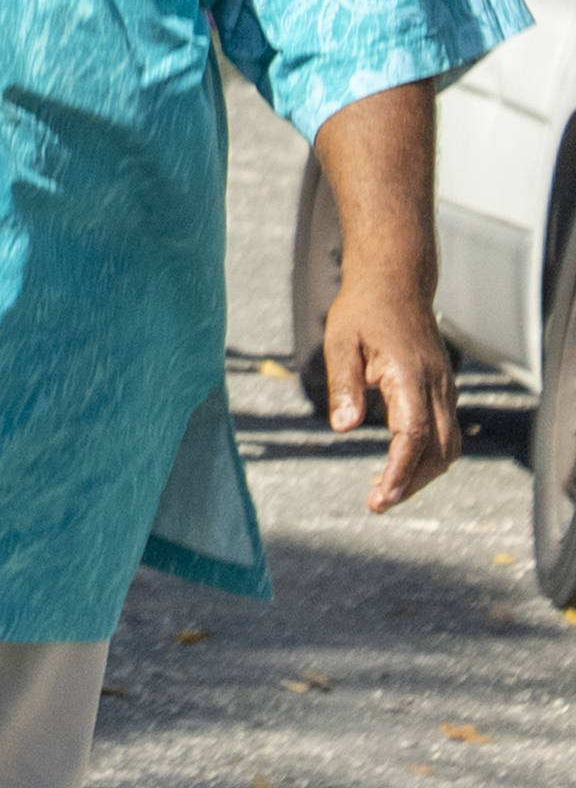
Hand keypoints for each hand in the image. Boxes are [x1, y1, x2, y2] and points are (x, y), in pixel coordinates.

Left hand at [319, 269, 459, 511]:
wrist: (395, 284)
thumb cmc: (361, 311)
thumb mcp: (339, 341)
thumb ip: (343, 385)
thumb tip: (343, 428)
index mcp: (410, 375)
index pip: (414, 434)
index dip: (401, 470)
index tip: (381, 497)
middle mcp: (436, 386)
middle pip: (438, 450)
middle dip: (412, 482)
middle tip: (377, 503)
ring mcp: (445, 389)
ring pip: (448, 446)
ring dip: (423, 474)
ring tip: (386, 491)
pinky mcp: (444, 391)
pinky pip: (446, 433)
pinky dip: (429, 457)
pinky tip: (402, 467)